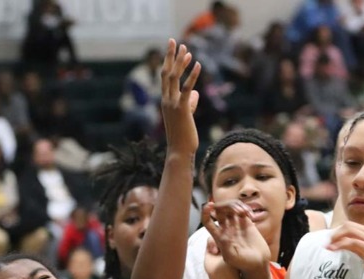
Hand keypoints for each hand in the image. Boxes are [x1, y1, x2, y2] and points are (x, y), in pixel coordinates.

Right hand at [161, 39, 200, 156]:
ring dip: (180, 62)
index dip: (170, 62)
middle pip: (167, 73)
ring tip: (187, 49)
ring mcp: (172, 104)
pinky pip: (187, 89)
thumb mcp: (187, 117)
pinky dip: (192, 75)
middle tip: (175, 41)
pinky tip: (198, 65)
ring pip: (174, 78)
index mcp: (165, 102)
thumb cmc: (184, 137)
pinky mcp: (182, 109)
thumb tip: (195, 94)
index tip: (175, 50)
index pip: (166, 78)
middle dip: (171, 56)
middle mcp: (166, 100)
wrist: (180, 152)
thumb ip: (189, 104)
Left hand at [201, 200, 270, 271]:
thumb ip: (226, 246)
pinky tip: (251, 215)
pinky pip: (243, 210)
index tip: (210, 205)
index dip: (205, 212)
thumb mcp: (231, 258)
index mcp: (218, 236)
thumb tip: (225, 232)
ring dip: (236, 205)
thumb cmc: (243, 263)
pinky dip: (246, 209)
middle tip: (237, 210)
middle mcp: (226, 228)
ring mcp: (236, 225)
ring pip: (230, 208)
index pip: (207, 221)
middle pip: (219, 210)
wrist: (258, 262)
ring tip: (244, 212)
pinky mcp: (247, 223)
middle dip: (225, 205)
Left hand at [327, 222, 363, 278]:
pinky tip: (333, 250)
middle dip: (335, 233)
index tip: (329, 241)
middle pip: (348, 225)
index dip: (337, 231)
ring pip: (349, 231)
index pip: (350, 225)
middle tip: (327, 244)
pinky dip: (340, 244)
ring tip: (327, 247)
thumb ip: (355, 246)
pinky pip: (352, 242)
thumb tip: (340, 242)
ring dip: (335, 238)